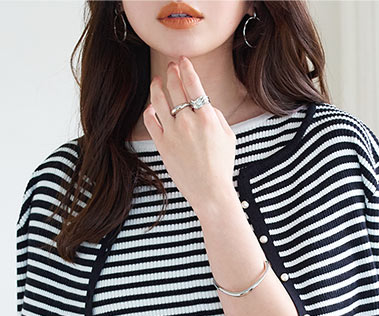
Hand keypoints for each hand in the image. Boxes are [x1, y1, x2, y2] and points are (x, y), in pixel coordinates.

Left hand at [143, 56, 237, 212]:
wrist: (210, 191)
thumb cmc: (222, 166)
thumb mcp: (229, 137)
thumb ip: (216, 116)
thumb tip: (204, 104)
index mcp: (207, 117)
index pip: (193, 84)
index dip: (186, 69)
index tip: (183, 61)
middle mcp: (188, 122)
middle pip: (175, 88)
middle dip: (171, 73)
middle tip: (170, 67)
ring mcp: (173, 133)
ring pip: (159, 100)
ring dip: (156, 86)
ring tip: (157, 81)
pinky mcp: (162, 145)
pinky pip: (150, 121)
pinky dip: (149, 110)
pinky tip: (151, 107)